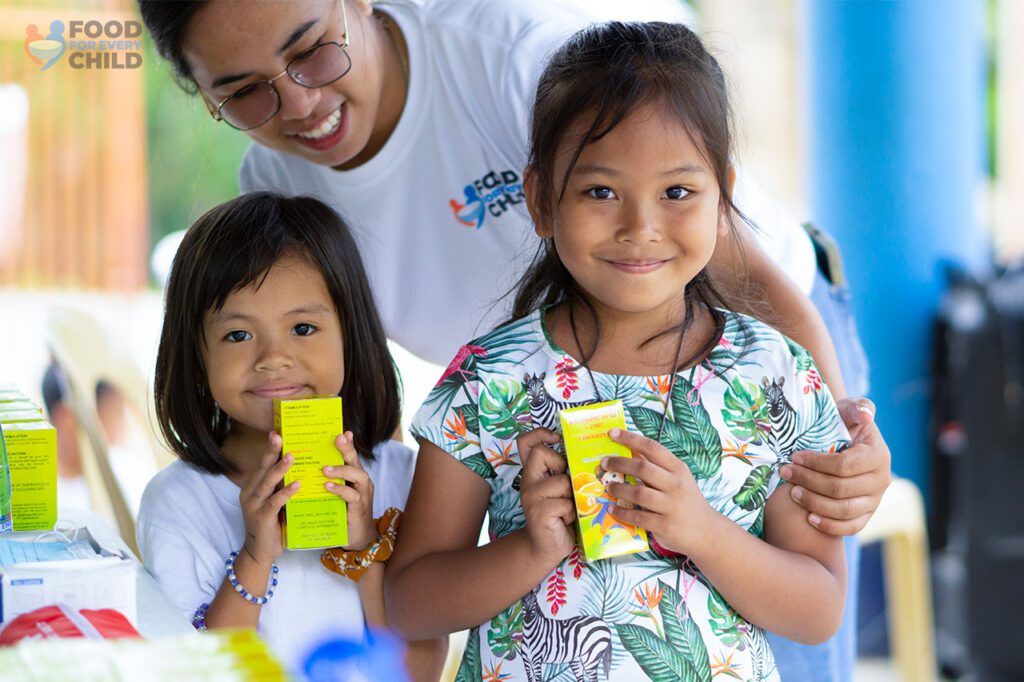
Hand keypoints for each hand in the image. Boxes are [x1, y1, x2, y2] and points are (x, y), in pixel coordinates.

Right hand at [239, 432, 299, 564]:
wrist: (260, 552)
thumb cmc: (272, 523)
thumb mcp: (275, 501)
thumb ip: (281, 486)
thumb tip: (298, 465)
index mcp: (253, 487)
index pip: (262, 464)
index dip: (269, 448)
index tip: (276, 431)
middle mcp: (250, 493)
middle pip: (262, 468)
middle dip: (271, 451)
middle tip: (279, 435)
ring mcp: (254, 505)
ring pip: (267, 483)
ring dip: (279, 468)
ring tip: (291, 456)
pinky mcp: (262, 518)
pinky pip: (275, 502)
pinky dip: (286, 492)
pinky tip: (297, 484)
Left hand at [323, 431, 375, 549]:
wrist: (355, 538)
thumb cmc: (342, 513)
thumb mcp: (334, 493)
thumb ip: (327, 479)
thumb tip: (308, 465)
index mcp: (354, 476)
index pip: (350, 456)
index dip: (347, 444)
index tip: (341, 431)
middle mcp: (361, 482)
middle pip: (356, 461)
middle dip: (347, 448)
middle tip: (338, 438)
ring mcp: (362, 495)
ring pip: (357, 476)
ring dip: (341, 470)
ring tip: (325, 468)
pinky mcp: (359, 509)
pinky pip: (352, 496)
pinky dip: (340, 490)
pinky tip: (328, 487)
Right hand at [516, 428, 574, 563]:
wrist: (546, 548)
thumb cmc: (559, 517)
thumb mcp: (559, 491)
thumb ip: (563, 473)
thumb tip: (585, 453)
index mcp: (532, 474)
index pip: (525, 442)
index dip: (540, 434)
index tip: (556, 438)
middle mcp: (528, 482)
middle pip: (542, 454)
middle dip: (561, 467)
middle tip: (565, 486)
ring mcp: (531, 496)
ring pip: (562, 481)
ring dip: (572, 496)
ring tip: (568, 509)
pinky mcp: (539, 511)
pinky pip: (566, 502)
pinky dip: (572, 512)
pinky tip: (566, 520)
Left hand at [601, 428, 712, 555]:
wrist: (706, 532)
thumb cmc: (687, 501)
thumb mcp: (678, 479)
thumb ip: (657, 467)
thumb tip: (631, 451)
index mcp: (678, 469)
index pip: (652, 448)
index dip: (630, 438)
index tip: (612, 433)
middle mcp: (676, 485)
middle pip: (642, 468)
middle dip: (619, 463)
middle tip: (604, 463)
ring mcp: (671, 506)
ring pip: (638, 493)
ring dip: (618, 489)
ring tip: (608, 487)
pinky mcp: (664, 525)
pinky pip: (637, 517)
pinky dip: (622, 512)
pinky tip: (613, 509)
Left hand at [781, 397, 891, 535]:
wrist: (845, 440)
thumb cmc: (842, 422)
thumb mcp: (849, 409)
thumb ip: (857, 407)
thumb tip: (864, 414)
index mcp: (878, 455)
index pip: (845, 465)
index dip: (816, 463)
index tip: (794, 457)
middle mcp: (882, 480)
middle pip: (841, 489)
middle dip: (809, 481)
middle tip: (786, 472)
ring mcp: (876, 500)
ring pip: (845, 510)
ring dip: (815, 503)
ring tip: (793, 492)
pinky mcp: (867, 515)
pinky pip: (852, 527)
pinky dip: (831, 526)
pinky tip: (810, 518)